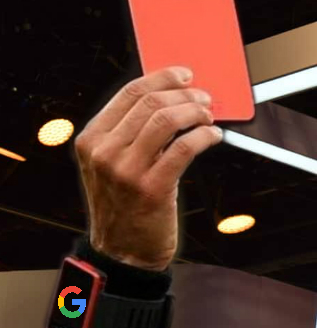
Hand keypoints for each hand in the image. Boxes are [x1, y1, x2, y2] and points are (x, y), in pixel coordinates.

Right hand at [74, 66, 222, 270]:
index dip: (162, 77)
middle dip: (186, 94)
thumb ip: (128, 132)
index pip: (130, 92)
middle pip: (151, 102)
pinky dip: (205, 136)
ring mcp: (126, 171)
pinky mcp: (151, 189)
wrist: (122, 252)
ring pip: (168, 120)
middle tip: (204, 97)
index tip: (184, 74)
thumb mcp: (110, 164)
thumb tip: (169, 96)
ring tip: (209, 116)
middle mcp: (104, 152)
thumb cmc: (124, 204)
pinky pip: (185, 148)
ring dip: (196, 112)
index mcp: (91, 139)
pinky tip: (214, 137)